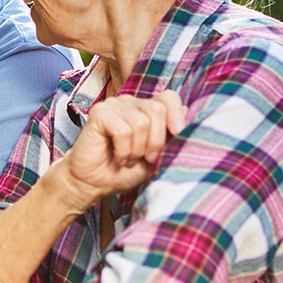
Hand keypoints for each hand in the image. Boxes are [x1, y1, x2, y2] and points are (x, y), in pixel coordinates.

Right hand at [58, 91, 186, 211]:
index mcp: (146, 109)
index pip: (170, 98)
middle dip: (157, 140)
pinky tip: (118, 158)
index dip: (177, 115)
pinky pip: (123, 130)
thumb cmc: (124, 171)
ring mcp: (114, 106)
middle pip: (157, 110)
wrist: (94, 184)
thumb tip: (189, 114)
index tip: (178, 134)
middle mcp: (131, 103)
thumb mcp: (156, 157)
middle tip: (147, 158)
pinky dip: (123, 150)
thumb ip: (171, 137)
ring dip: (137, 149)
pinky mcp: (99, 113)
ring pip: (141, 122)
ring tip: (128, 159)